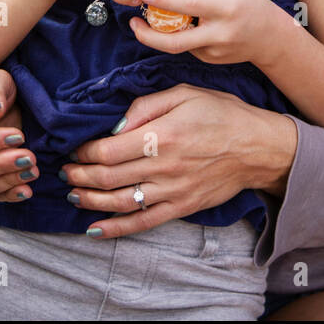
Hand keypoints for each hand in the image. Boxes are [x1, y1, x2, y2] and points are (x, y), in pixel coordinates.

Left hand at [61, 84, 296, 238]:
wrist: (259, 147)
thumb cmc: (221, 113)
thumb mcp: (183, 93)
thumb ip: (145, 106)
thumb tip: (114, 125)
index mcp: (161, 135)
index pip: (108, 150)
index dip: (84, 152)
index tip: (75, 149)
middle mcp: (163, 167)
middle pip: (107, 178)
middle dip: (79, 176)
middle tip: (65, 172)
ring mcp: (172, 191)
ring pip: (119, 203)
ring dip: (89, 201)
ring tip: (73, 194)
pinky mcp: (181, 208)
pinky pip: (142, 223)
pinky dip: (115, 229)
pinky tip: (94, 230)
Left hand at [130, 0, 287, 67]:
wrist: (270, 38)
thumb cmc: (251, 4)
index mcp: (224, 9)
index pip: (189, 5)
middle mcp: (217, 34)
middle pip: (176, 42)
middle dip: (148, 35)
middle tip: (132, 23)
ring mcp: (212, 51)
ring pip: (178, 46)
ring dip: (158, 35)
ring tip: (144, 22)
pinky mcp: (209, 60)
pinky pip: (187, 47)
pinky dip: (176, 36)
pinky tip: (173, 26)